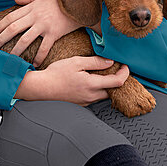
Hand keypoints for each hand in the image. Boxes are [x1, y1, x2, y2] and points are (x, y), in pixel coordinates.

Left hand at [0, 0, 81, 66]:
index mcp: (31, 8)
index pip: (11, 17)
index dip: (0, 26)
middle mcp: (35, 17)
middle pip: (13, 29)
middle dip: (1, 39)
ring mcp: (44, 25)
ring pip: (24, 40)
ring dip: (15, 51)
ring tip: (9, 60)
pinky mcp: (54, 33)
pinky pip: (44, 47)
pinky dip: (39, 57)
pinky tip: (34, 64)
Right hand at [15, 56, 129, 104]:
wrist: (41, 88)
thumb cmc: (56, 74)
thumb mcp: (76, 62)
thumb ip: (95, 62)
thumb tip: (110, 62)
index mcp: (91, 85)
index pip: (117, 82)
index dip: (125, 73)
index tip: (124, 66)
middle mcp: (91, 96)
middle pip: (113, 91)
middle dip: (118, 80)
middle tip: (117, 69)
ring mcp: (86, 101)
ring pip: (104, 95)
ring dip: (108, 85)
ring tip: (104, 73)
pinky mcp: (81, 103)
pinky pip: (95, 97)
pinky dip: (99, 89)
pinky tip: (93, 81)